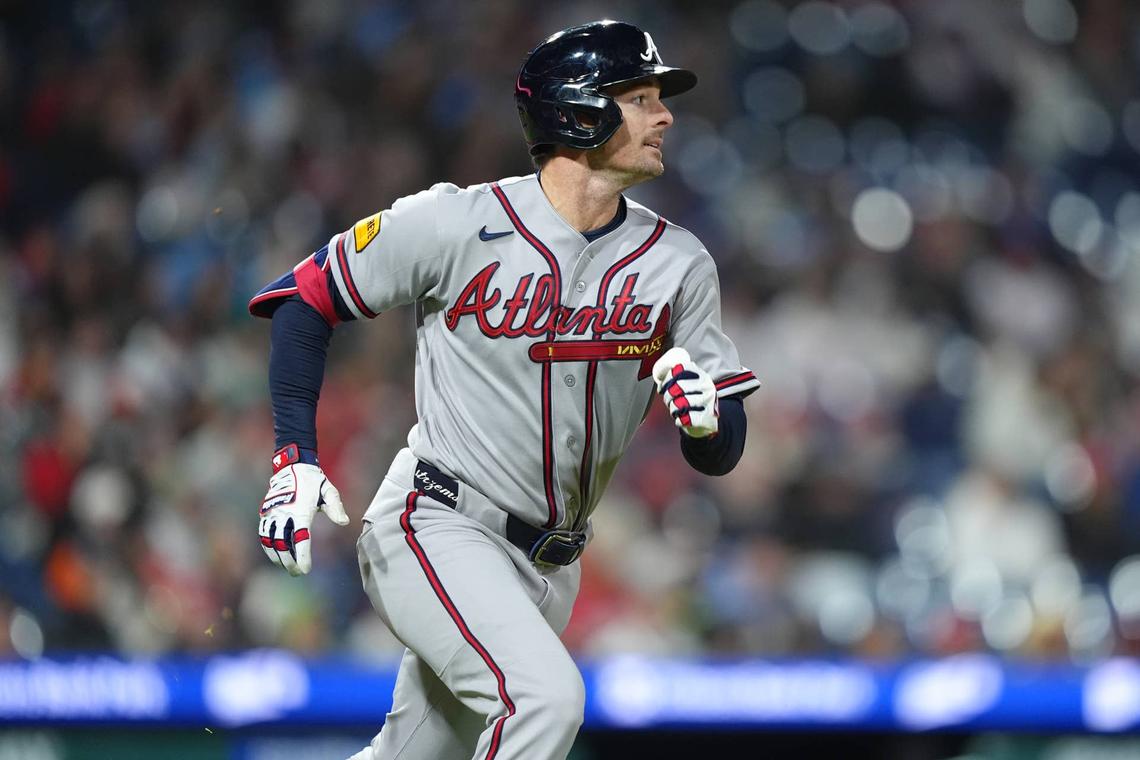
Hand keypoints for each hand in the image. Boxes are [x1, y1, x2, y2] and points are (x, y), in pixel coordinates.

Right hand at [259, 449, 348, 575]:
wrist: (292, 466)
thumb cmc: (314, 481)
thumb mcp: (329, 491)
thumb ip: (336, 507)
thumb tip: (344, 522)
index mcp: (301, 510)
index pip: (300, 537)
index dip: (302, 555)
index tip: (306, 569)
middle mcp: (283, 513)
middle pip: (282, 543)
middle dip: (289, 561)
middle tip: (297, 572)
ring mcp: (272, 513)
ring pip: (270, 541)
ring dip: (277, 556)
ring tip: (286, 566)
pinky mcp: (265, 513)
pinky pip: (263, 534)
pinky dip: (268, 547)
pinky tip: (276, 555)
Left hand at [652, 347, 718, 437]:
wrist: (711, 421)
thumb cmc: (696, 403)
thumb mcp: (692, 387)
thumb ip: (678, 381)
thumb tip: (660, 384)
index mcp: (702, 376)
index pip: (681, 369)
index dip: (668, 377)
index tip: (664, 386)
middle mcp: (706, 386)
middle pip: (678, 386)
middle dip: (668, 396)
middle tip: (669, 401)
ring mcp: (708, 402)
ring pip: (680, 403)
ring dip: (673, 409)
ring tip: (677, 410)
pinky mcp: (707, 417)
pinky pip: (685, 418)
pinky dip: (680, 420)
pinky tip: (683, 419)